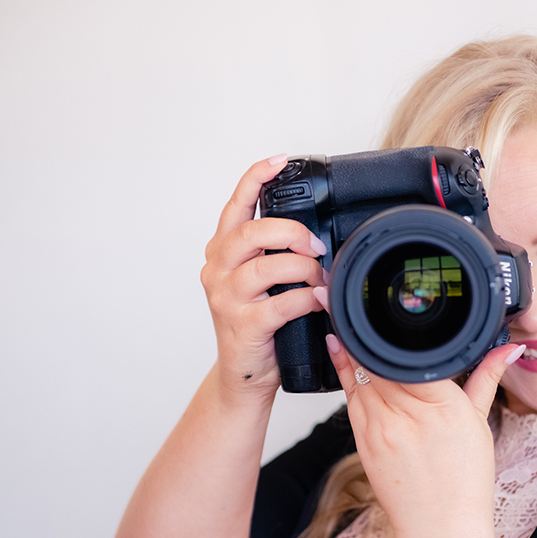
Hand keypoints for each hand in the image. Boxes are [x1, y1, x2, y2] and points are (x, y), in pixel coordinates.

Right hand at [200, 155, 327, 401]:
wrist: (244, 376)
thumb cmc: (260, 325)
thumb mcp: (263, 282)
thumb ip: (276, 255)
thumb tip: (316, 232)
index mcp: (222, 252)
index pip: (235, 206)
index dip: (255, 178)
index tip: (279, 161)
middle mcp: (217, 270)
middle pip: (251, 233)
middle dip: (291, 232)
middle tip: (316, 246)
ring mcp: (225, 298)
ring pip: (266, 267)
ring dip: (303, 268)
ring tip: (319, 278)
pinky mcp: (242, 325)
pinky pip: (280, 304)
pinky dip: (306, 299)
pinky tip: (319, 301)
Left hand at [316, 285, 525, 537]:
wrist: (441, 531)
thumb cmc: (465, 482)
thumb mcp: (479, 424)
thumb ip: (487, 378)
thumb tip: (508, 348)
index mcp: (440, 405)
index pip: (405, 355)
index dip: (383, 328)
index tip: (372, 300)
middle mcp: (406, 416)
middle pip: (374, 361)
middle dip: (358, 329)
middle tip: (338, 294)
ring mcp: (379, 431)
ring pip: (356, 377)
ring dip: (345, 349)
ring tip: (332, 316)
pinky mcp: (363, 445)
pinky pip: (350, 401)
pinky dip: (345, 376)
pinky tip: (338, 355)